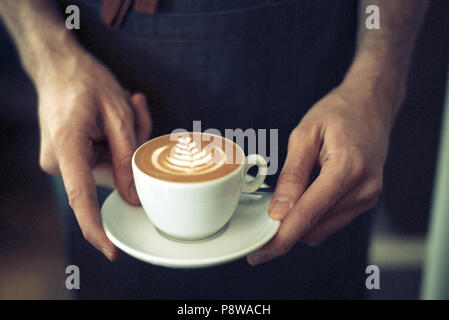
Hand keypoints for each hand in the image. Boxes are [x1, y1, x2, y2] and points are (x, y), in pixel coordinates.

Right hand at [37, 49, 150, 260]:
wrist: (59, 66)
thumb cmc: (86, 82)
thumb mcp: (118, 114)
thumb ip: (126, 159)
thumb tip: (132, 198)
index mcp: (67, 148)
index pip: (82, 198)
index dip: (97, 228)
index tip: (111, 251)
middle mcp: (59, 161)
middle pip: (110, 176)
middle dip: (131, 151)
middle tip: (135, 111)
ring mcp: (61, 161)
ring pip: (110, 166)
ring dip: (126, 142)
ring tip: (126, 107)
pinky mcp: (69, 158)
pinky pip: (103, 159)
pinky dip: (117, 140)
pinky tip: (117, 115)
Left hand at [247, 84, 392, 265]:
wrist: (371, 105)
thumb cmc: (338, 113)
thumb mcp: (305, 135)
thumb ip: (292, 175)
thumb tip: (278, 211)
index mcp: (348, 168)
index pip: (309, 214)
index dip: (282, 237)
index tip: (261, 252)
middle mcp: (364, 189)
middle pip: (315, 227)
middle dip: (286, 230)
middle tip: (262, 223)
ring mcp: (368, 197)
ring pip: (322, 229)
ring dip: (299, 223)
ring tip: (287, 198)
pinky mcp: (365, 201)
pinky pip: (331, 221)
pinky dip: (313, 217)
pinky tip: (304, 198)